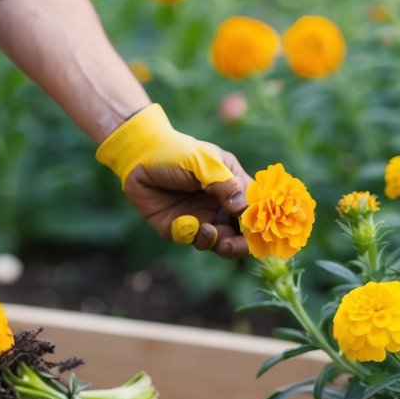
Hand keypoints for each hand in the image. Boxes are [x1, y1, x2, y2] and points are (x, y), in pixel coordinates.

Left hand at [97, 105, 251, 257]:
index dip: (260, 222)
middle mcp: (222, 205)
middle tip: (231, 245)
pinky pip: (197, 242)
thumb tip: (244, 209)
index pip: (256, 208)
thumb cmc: (176, 153)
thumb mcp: (204, 163)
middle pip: (243, 233)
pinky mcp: (184, 230)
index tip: (257, 230)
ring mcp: (204, 218)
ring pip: (222, 242)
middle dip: (241, 244)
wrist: (139, 158)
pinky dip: (196, 238)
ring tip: (208, 232)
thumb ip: (224, 184)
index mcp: (234, 185)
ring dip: (219, 243)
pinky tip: (188, 225)